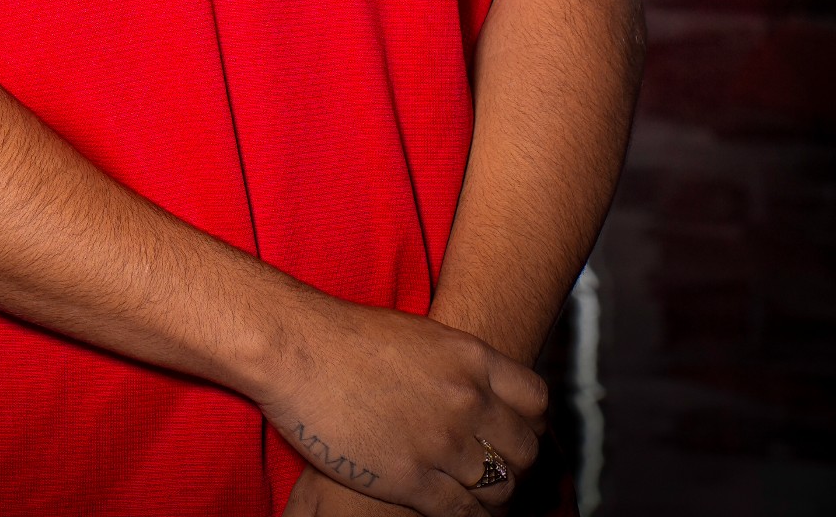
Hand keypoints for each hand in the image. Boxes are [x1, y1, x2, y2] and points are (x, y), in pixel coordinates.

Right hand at [256, 293, 545, 515]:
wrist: (299, 348)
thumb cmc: (349, 337)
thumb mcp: (419, 336)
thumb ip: (455, 365)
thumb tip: (474, 389)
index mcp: (471, 358)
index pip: (536, 400)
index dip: (530, 421)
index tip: (517, 430)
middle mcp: (467, 399)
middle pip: (524, 448)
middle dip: (516, 462)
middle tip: (499, 468)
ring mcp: (442, 441)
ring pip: (498, 486)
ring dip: (493, 494)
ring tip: (481, 496)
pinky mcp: (412, 478)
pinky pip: (462, 511)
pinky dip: (468, 516)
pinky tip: (458, 511)